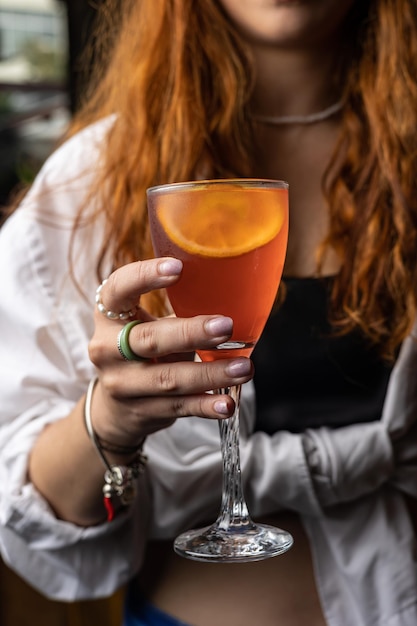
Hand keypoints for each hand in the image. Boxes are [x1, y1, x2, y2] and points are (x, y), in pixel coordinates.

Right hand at [88, 258, 253, 447]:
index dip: (145, 276)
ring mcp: (121, 384)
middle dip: (190, 333)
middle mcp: (107, 349)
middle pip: (148, 339)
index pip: (118, 289)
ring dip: (209, 374)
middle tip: (226, 326)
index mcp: (109, 315)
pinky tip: (226, 403)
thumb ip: (177, 308)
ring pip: (167, 378)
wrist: (114, 407)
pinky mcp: (139, 411)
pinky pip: (177, 407)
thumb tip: (235, 290)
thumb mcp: (146, 324)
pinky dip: (204, 406)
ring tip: (242, 369)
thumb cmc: (142, 351)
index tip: (178, 268)